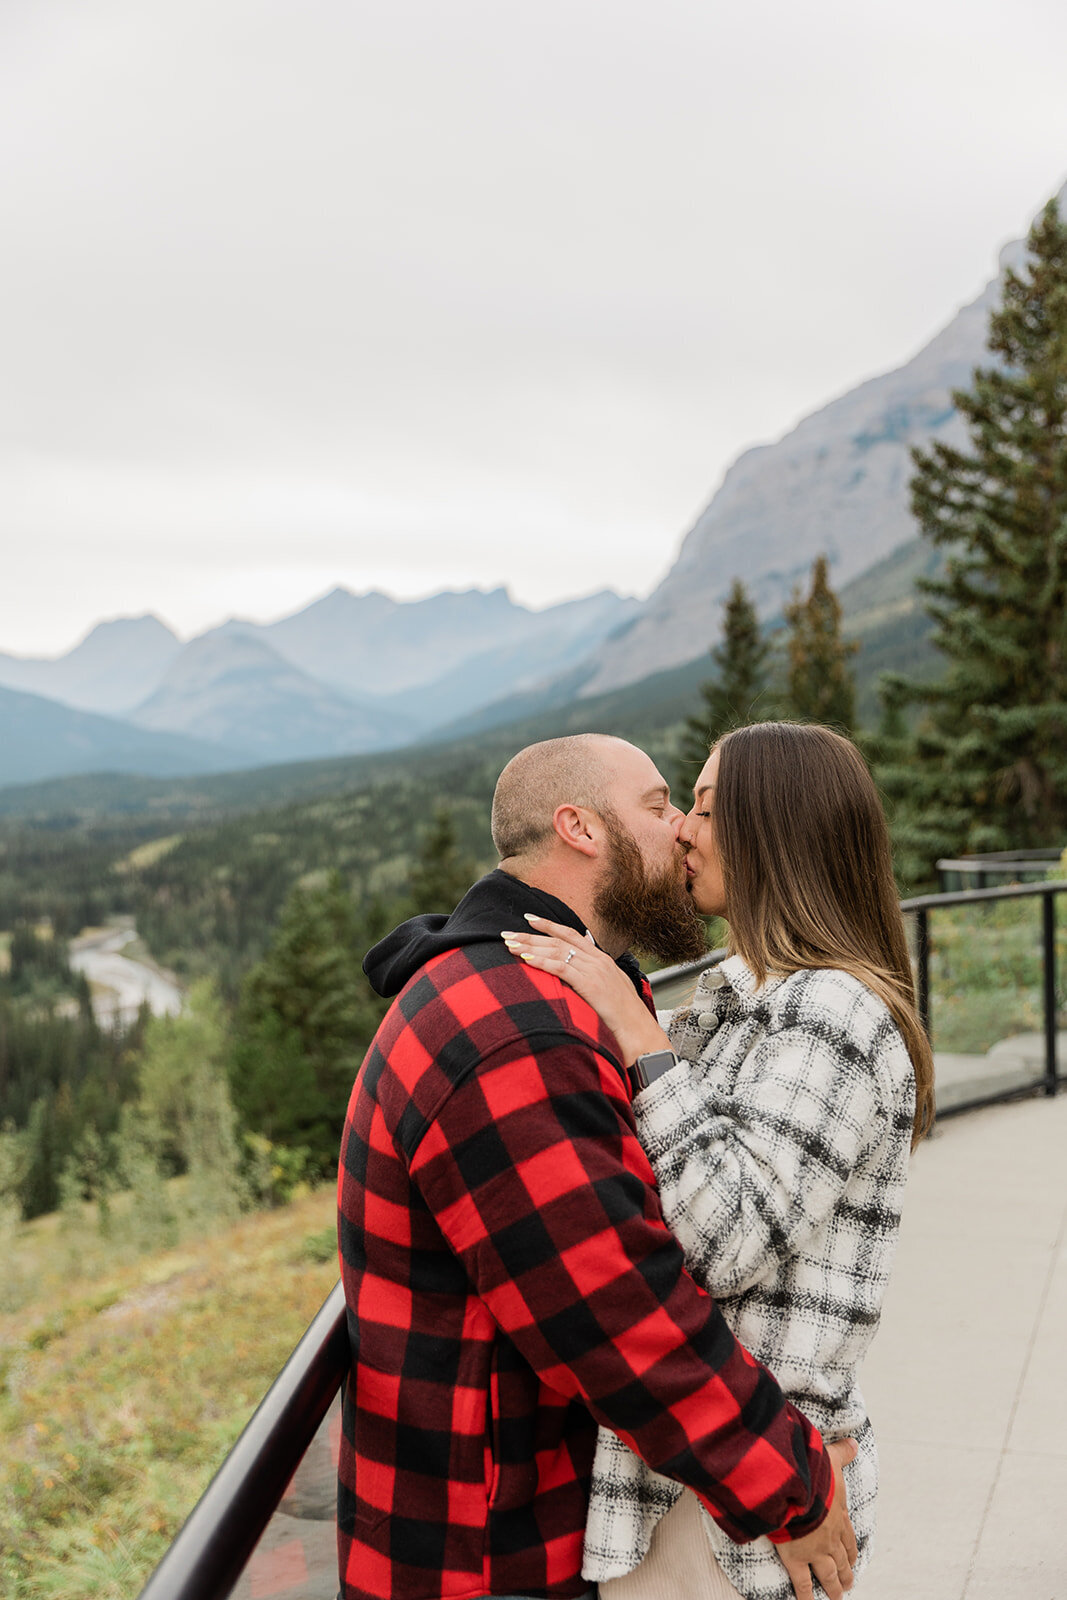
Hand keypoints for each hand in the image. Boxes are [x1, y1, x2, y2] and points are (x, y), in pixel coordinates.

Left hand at [500, 916, 668, 1064]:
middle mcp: (599, 960)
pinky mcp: (591, 985)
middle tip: (507, 933)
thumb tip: (575, 977)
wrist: (641, 1035)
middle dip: (531, 935)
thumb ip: (594, 979)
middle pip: (559, 940)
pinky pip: (562, 968)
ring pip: (558, 950)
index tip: (529, 919)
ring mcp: (596, 971)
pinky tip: (526, 959)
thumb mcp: (610, 991)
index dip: (549, 925)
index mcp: (603, 960)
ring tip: (509, 944)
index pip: (572, 934)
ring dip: (530, 946)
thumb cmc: (624, 1019)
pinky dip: (542, 962)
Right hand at [775, 1438, 858, 1599]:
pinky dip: (806, 1597)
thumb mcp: (831, 1458)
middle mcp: (831, 1537)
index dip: (851, 1549)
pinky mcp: (798, 1559)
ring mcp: (816, 1551)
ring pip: (829, 1574)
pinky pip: (803, 1584)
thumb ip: (842, 1453)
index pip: (848, 1536)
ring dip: (835, 1587)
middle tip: (850, 1583)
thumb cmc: (813, 1472)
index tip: (854, 1557)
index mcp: (838, 1514)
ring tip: (838, 1596)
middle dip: (847, 1572)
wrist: (796, 1488)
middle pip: (842, 1560)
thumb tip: (854, 1443)